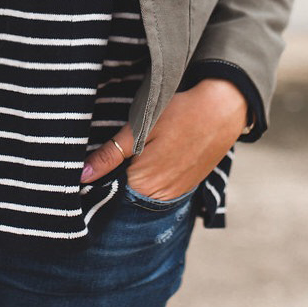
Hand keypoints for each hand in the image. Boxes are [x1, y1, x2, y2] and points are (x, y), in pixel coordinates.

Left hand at [80, 78, 247, 197]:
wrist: (225, 108)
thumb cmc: (180, 113)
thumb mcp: (140, 128)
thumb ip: (110, 155)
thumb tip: (82, 175)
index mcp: (144, 184)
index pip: (107, 195)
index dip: (96, 183)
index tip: (86, 172)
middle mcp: (160, 197)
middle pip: (124, 198)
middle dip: (112, 184)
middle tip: (104, 163)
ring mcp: (176, 193)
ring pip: (141, 195)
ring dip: (130, 184)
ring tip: (125, 161)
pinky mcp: (187, 186)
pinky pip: (159, 191)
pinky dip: (148, 181)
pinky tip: (145, 163)